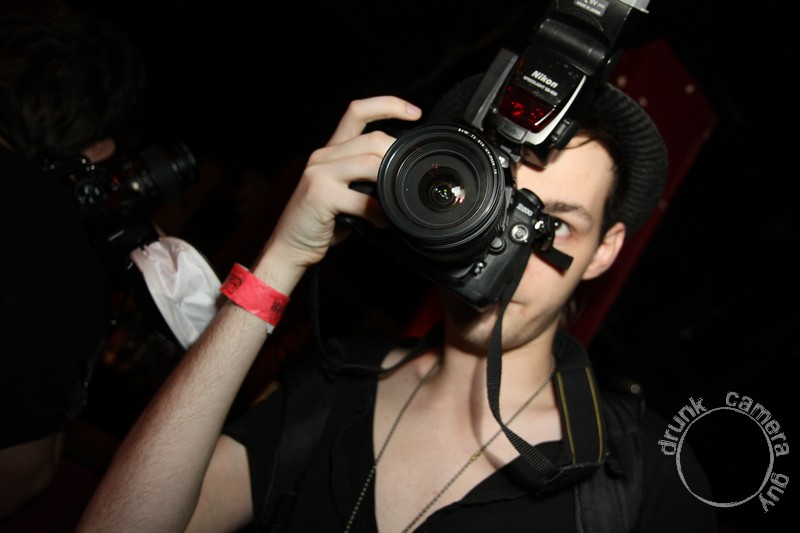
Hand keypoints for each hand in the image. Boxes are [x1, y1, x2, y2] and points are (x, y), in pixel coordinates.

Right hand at [266, 96, 421, 270]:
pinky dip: (379, 213)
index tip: (414, 112)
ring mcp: (319, 173)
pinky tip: (381, 222)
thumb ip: (365, 178)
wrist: (289, 246)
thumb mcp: (345, 192)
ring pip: (370, 164)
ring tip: (395, 204)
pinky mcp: (319, 195)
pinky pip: (362, 200)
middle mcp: (324, 156)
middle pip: (372, 139)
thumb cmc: (322, 222)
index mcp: (331, 151)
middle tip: (407, 179)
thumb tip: (401, 176)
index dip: (388, 105)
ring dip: (391, 184)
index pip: (358, 111)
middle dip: (398, 156)